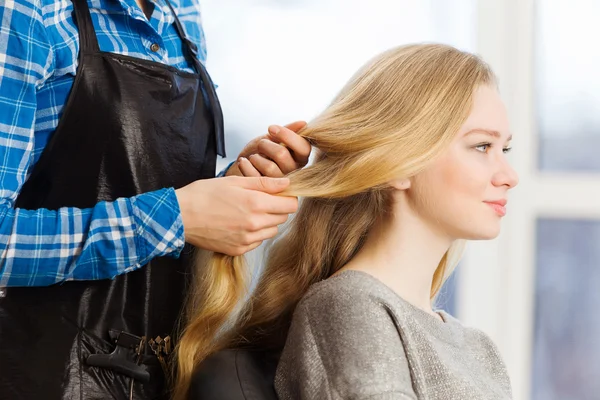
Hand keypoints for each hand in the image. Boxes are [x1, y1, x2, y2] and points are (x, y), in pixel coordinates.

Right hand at [175, 176, 297, 255]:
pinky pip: (257, 241)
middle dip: (277, 208)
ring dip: (267, 221)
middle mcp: (254, 224)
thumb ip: (264, 183)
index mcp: (256, 203)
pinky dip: (254, 233)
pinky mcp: (238, 250)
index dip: (288, 198)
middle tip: (260, 200)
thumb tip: (287, 183)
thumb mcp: (235, 181)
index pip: (291, 205)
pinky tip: (239, 224)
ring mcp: (247, 239)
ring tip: (248, 212)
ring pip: (272, 230)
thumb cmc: (204, 194)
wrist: (180, 216)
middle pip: (283, 218)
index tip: (280, 194)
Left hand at [226, 121, 310, 177]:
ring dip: (256, 157)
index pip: (303, 147)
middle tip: (260, 145)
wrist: (246, 164)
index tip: (271, 128)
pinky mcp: (267, 191)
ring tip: (253, 157)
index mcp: (301, 157)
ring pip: (269, 167)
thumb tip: (303, 123)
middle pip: (281, 154)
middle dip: (266, 144)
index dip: (287, 135)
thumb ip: (289, 130)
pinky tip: (244, 161)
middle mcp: (295, 171)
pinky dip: (247, 166)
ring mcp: (281, 183)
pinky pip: (256, 177)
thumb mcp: (275, 137)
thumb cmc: (262, 150)